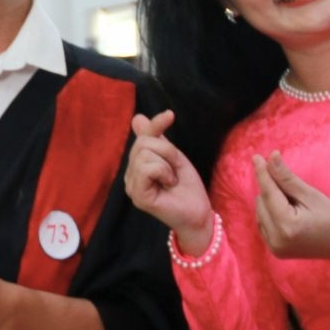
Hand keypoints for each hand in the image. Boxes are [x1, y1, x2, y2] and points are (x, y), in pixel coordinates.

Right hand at [123, 111, 212, 250]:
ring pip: (144, 154)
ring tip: (172, 179)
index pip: (142, 137)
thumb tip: (137, 117)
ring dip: (167, 164)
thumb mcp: (173, 157)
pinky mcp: (137, 195)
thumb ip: (157, 139)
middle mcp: (130, 175)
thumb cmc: (187, 188)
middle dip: (166, 151)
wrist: (198, 214)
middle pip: (143, 143)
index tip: (170, 115)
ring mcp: (131, 186)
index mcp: (138, 166)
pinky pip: (147, 168)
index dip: (155, 125)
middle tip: (175, 170)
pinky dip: (163, 171)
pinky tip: (168, 184)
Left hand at [252, 152, 329, 266]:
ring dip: (272, 203)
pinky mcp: (275, 251)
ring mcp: (275, 248)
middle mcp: (276, 241)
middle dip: (274, 191)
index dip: (262, 173)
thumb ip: (286, 178)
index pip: (268, 193)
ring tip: (298, 208)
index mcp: (287, 226)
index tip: (255, 156)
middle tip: (298, 194)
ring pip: (260, 212)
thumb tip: (270, 157)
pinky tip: (291, 216)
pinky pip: (264, 224)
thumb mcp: (311, 194)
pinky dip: (272, 214)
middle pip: (262, 202)